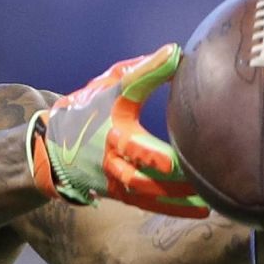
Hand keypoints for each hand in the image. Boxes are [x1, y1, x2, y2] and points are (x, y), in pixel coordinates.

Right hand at [25, 44, 209, 217]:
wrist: (54, 143)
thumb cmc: (90, 106)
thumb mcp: (113, 82)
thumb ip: (145, 70)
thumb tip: (177, 52)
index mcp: (113, 131)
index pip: (138, 142)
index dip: (161, 152)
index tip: (186, 151)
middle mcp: (111, 160)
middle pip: (144, 176)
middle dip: (174, 181)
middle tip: (205, 179)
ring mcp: (113, 179)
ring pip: (147, 196)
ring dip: (178, 200)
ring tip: (209, 202)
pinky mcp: (117, 193)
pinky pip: (146, 205)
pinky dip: (172, 209)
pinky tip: (199, 211)